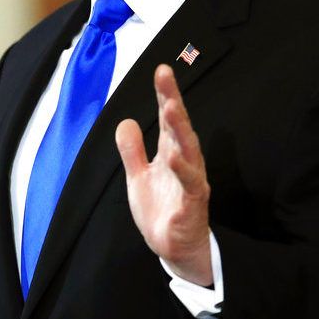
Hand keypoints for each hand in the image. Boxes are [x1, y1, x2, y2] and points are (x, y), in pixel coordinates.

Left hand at [115, 64, 212, 285]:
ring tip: (170, 106)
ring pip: (189, 150)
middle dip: (173, 99)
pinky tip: (173, 156)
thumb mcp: (138, 177)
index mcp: (171, 153)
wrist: (174, 249)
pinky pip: (190, 184)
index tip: (161, 70)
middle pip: (180, 126)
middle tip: (165, 75)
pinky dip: (183, 169)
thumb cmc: (162, 210)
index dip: (165, 95)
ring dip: (180, 128)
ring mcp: (191, 182)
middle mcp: (185, 162)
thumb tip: (125, 121)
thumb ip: (132, 151)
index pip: (168, 119)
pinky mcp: (193, 204)